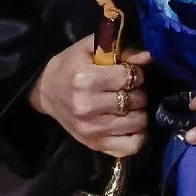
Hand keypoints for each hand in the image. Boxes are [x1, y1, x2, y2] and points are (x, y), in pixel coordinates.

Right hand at [28, 34, 151, 157]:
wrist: (47, 91)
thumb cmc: (70, 66)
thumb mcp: (90, 49)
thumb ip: (121, 49)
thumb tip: (148, 56)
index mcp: (86, 80)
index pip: (129, 77)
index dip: (135, 72)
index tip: (128, 71)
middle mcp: (88, 107)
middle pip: (135, 100)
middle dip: (138, 91)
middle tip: (129, 88)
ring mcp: (92, 130)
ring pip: (137, 122)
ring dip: (140, 111)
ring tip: (130, 104)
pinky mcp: (95, 145)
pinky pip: (131, 146)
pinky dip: (139, 135)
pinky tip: (132, 123)